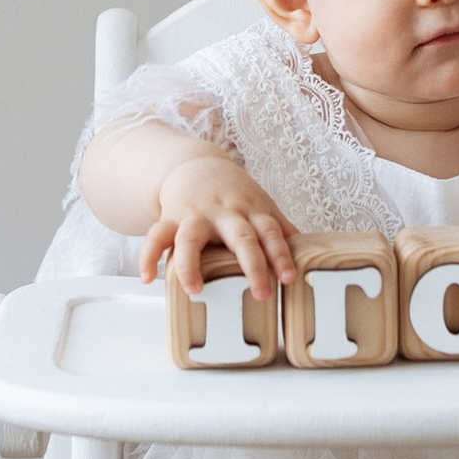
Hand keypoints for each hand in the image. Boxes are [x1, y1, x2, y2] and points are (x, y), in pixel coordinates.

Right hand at [144, 154, 296, 300]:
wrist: (194, 164)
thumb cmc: (233, 193)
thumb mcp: (260, 204)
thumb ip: (279, 229)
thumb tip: (310, 253)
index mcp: (250, 210)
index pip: (270, 231)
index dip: (280, 254)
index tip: (288, 278)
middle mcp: (225, 212)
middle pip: (241, 237)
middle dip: (251, 265)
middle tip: (261, 294)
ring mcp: (195, 215)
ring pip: (191, 238)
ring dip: (191, 264)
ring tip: (194, 290)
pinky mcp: (170, 217)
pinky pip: (156, 236)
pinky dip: (148, 256)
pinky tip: (148, 277)